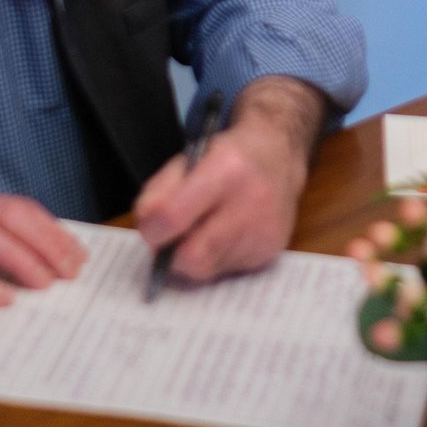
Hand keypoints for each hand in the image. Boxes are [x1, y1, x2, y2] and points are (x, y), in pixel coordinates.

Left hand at [133, 79, 319, 283]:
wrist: (278, 155)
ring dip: (197, 256)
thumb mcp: (185, 160)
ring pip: (208, 270)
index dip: (152, 230)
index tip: (152, 229)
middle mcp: (251, 202)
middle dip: (174, 255)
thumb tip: (149, 233)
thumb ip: (157, 193)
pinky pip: (227, 271)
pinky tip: (227, 234)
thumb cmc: (225, 155)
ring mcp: (264, 232)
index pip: (173, 217)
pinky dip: (217, 258)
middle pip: (193, 258)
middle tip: (174, 239)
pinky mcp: (271, 252)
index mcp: (225, 169)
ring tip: (206, 229)